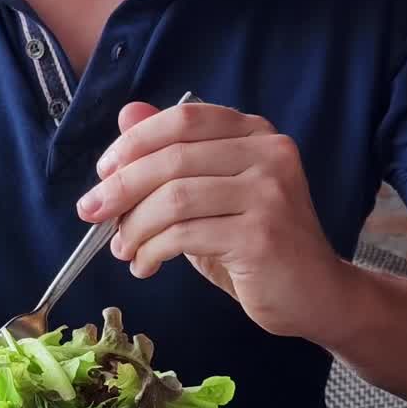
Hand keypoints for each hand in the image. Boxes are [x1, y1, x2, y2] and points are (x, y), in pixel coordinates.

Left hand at [77, 101, 356, 339]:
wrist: (315, 294)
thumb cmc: (254, 245)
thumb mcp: (208, 194)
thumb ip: (172, 155)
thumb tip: (127, 112)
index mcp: (255, 133)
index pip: (183, 120)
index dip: (134, 142)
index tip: (103, 173)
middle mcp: (268, 154)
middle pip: (172, 158)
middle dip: (120, 188)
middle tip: (91, 214)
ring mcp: (269, 193)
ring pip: (174, 199)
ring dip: (134, 227)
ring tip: (122, 250)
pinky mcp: (261, 235)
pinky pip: (185, 236)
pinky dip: (152, 251)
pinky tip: (145, 266)